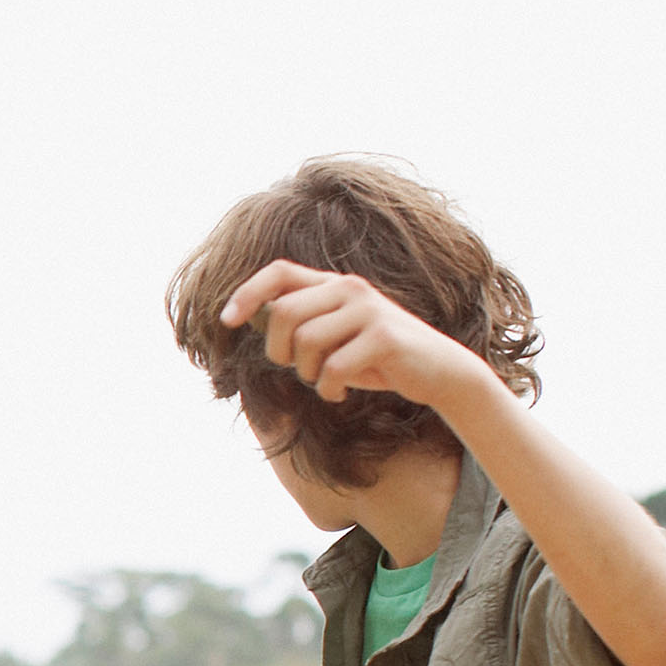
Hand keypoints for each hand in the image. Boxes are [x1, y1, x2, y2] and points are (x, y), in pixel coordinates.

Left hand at [222, 261, 491, 410]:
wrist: (438, 371)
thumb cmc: (374, 357)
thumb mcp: (334, 336)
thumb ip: (299, 323)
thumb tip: (252, 317)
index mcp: (333, 284)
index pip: (278, 271)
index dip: (247, 292)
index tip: (227, 321)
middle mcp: (349, 288)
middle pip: (283, 313)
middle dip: (277, 350)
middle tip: (296, 369)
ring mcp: (369, 310)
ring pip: (306, 342)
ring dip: (306, 373)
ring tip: (325, 381)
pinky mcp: (384, 337)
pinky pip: (333, 367)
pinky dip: (328, 389)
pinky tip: (340, 393)